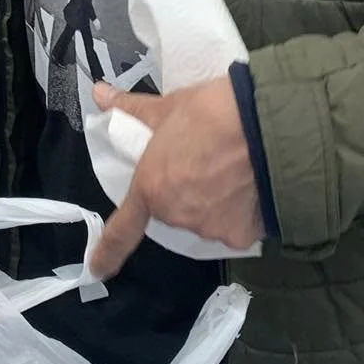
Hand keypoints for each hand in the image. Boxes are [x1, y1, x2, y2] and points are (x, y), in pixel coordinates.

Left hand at [90, 76, 263, 278]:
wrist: (266, 126)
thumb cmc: (211, 113)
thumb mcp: (169, 107)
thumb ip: (132, 108)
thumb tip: (99, 93)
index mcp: (151, 188)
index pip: (123, 230)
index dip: (107, 252)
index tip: (96, 270)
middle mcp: (176, 215)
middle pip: (175, 211)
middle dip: (183, 192)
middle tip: (203, 163)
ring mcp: (210, 229)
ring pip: (206, 219)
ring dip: (213, 203)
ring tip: (233, 170)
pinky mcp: (243, 235)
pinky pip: (237, 226)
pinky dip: (242, 212)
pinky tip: (253, 187)